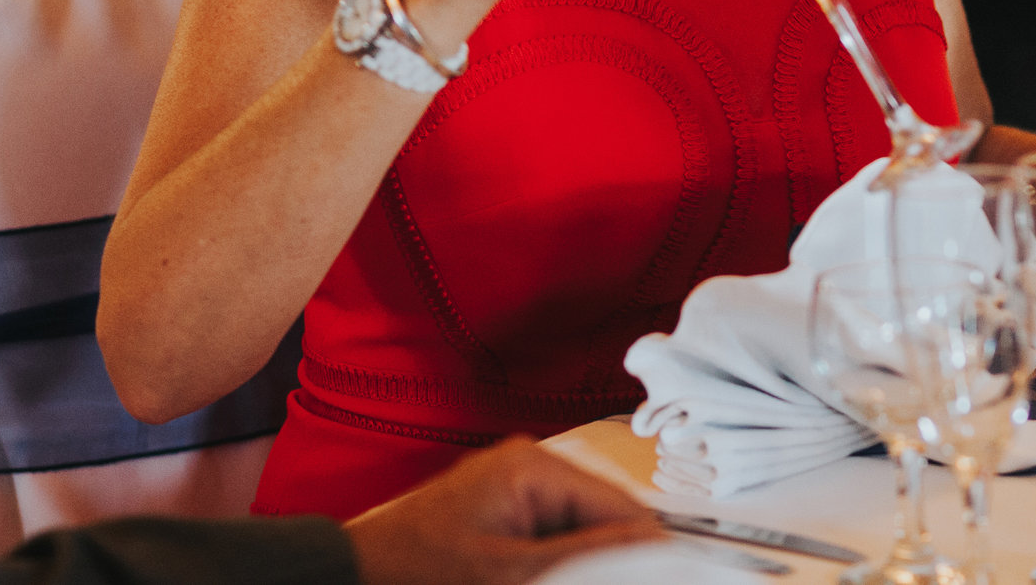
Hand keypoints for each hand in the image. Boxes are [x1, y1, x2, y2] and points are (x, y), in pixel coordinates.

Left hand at [345, 438, 661, 584]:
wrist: (362, 572)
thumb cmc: (419, 567)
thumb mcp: (514, 570)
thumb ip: (588, 554)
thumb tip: (651, 543)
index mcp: (533, 465)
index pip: (618, 503)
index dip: (648, 544)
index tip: (673, 572)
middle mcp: (528, 462)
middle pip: (602, 515)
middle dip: (611, 554)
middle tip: (629, 577)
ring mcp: (516, 483)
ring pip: (580, 527)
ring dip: (586, 558)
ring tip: (563, 576)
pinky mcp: (504, 506)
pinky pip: (554, 531)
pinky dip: (560, 559)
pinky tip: (550, 574)